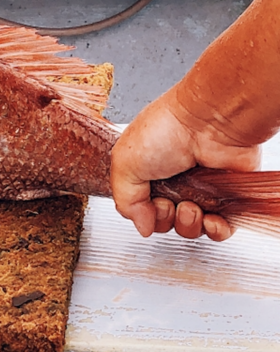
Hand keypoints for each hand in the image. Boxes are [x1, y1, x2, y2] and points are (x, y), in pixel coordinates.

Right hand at [110, 89, 259, 240]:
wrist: (209, 121)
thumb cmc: (166, 129)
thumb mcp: (124, 163)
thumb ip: (124, 201)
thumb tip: (141, 226)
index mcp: (146, 172)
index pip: (141, 209)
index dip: (143, 215)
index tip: (147, 206)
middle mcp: (173, 181)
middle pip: (165, 222)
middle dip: (165, 220)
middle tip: (168, 203)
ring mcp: (201, 189)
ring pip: (192, 228)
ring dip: (189, 224)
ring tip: (190, 205)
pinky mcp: (228, 196)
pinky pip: (223, 228)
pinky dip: (216, 231)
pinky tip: (211, 220)